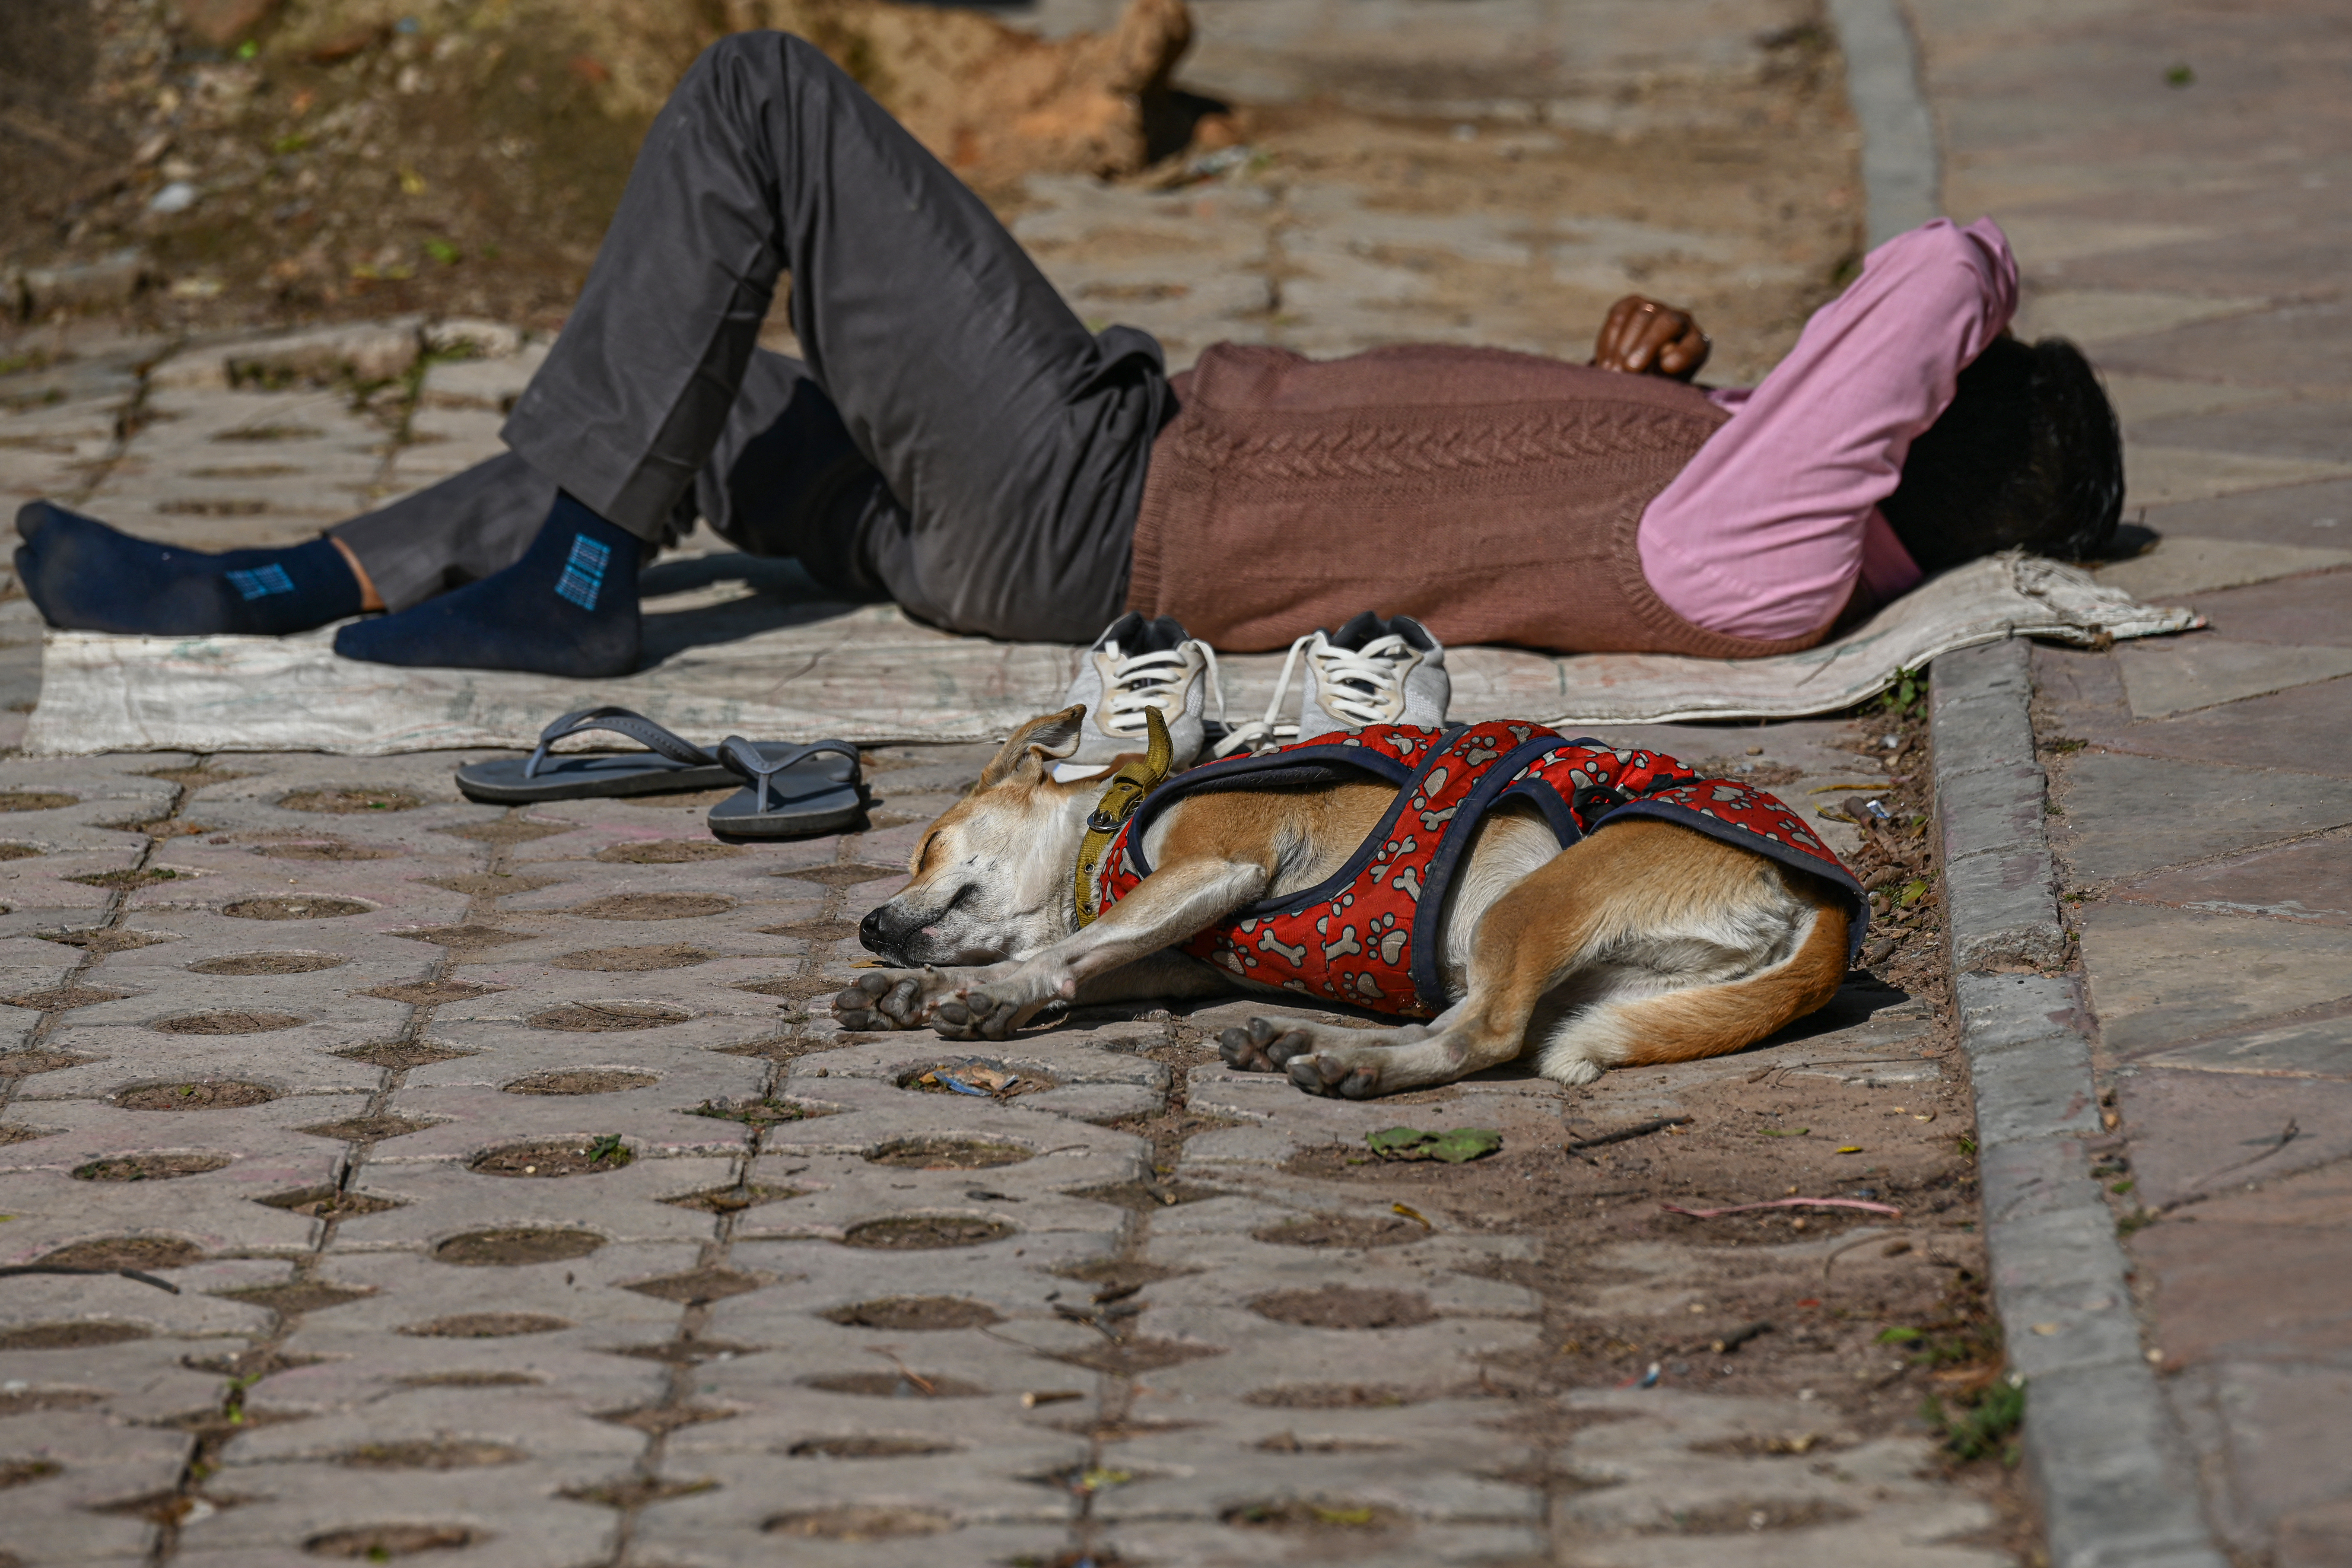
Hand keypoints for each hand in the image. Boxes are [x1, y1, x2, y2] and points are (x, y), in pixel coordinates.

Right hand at [1592, 295, 1709, 379]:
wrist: (1637, 373)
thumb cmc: (1654, 387)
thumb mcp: (1663, 390)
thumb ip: (1665, 380)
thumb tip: (1660, 363)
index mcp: (1697, 343)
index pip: (1695, 344)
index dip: (1683, 353)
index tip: (1667, 368)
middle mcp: (1681, 320)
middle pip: (1669, 322)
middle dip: (1648, 344)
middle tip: (1630, 369)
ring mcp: (1656, 308)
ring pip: (1642, 317)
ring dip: (1624, 346)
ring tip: (1612, 373)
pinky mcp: (1630, 305)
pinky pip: (1619, 316)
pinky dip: (1609, 341)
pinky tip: (1604, 364)